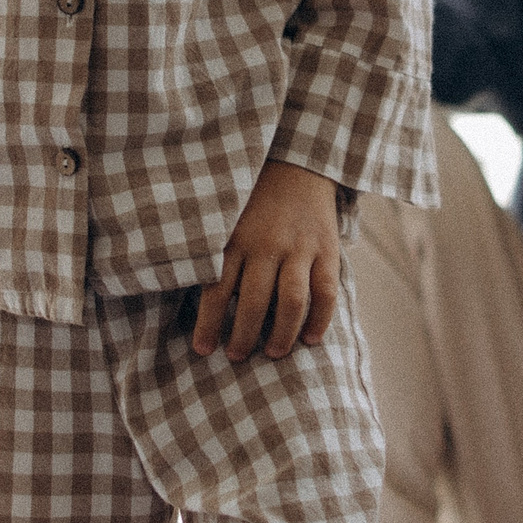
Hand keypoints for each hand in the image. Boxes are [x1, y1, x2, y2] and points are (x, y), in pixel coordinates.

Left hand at [192, 159, 340, 359]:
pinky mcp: (326, 249)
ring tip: (273, 354)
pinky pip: (325, 292)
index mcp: (236, 239)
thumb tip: (196, 302)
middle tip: (237, 357)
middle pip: (253, 301)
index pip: (217, 289)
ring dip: (281, 334)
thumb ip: (217, 254)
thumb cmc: (253, 202)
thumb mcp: (228, 220)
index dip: (209, 323)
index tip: (203, 350)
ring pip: (291, 301)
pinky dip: (320, 319)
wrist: (297, 165)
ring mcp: (299, 248)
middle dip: (244, 336)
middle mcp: (266, 245)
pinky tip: (310, 339)